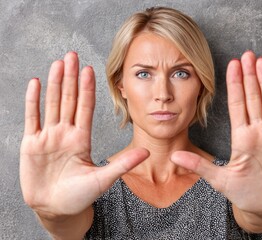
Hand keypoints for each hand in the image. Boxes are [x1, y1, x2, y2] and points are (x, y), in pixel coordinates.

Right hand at [20, 52, 148, 218]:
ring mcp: (49, 137)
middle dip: (70, 78)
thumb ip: (123, 165)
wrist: (56, 209)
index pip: (86, 108)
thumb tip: (147, 152)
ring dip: (54, 83)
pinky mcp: (31, 144)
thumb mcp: (103, 180)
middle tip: (73, 55)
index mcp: (82, 139)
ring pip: (52, 104)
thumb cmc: (79, 196)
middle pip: (69, 100)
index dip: (87, 89)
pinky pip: (32, 118)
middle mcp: (66, 133)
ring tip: (58, 63)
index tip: (90, 70)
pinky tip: (36, 84)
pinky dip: (33, 101)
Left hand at [171, 51, 261, 226]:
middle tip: (247, 54)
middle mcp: (258, 131)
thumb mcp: (219, 179)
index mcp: (241, 137)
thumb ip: (199, 166)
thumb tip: (174, 157)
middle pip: (253, 97)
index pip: (237, 104)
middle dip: (250, 76)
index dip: (235, 85)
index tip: (232, 65)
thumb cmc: (242, 193)